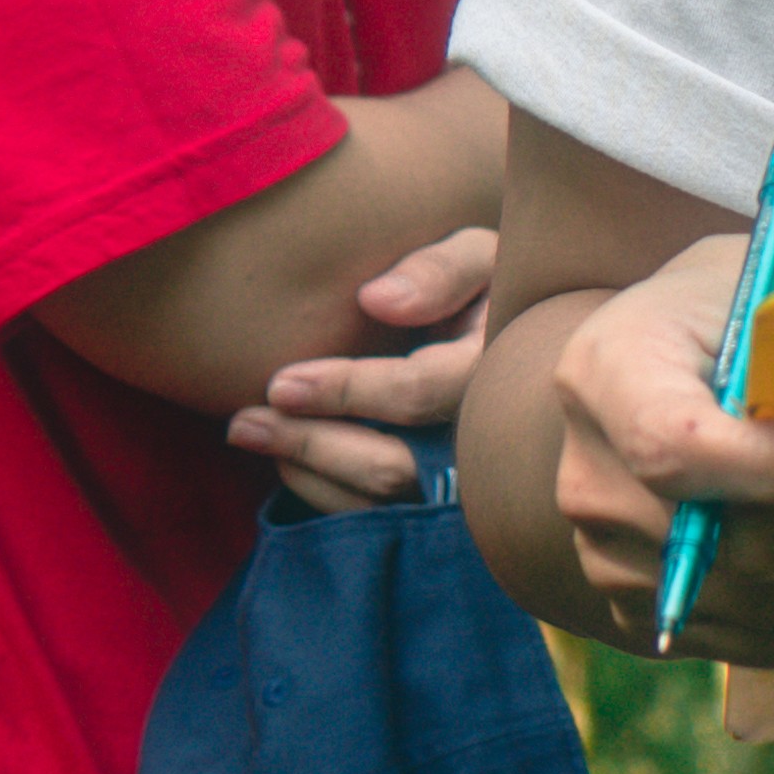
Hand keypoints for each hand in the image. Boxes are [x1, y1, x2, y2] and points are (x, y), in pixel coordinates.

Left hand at [233, 224, 501, 511]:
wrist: (531, 341)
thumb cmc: (494, 288)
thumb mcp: (482, 255)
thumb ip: (442, 269)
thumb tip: (377, 301)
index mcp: (498, 369)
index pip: (417, 393)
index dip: (344, 391)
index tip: (281, 383)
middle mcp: (488, 438)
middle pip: (395, 466)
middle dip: (311, 445)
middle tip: (243, 422)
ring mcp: (471, 480)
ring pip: (384, 501)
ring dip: (308, 471)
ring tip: (249, 433)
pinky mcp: (448, 503)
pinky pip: (384, 517)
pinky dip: (327, 494)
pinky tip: (289, 458)